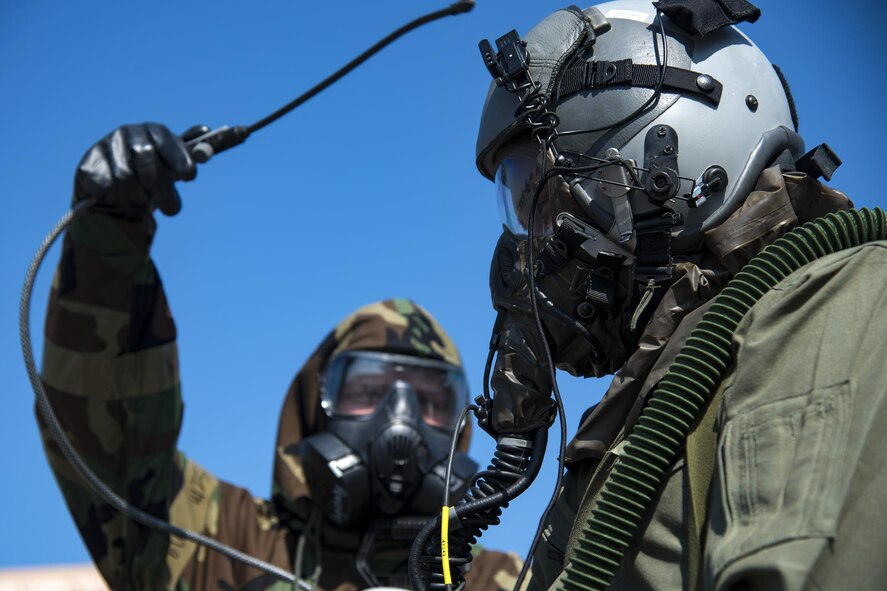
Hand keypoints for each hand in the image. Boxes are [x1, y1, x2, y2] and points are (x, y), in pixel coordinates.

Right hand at [74, 123, 196, 215]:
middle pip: (147, 162)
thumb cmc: (151, 172)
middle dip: (162, 189)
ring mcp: (105, 147)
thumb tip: (206, 130)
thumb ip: (192, 150)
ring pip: (127, 178)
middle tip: (171, 209)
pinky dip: (120, 198)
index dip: (179, 158)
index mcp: (151, 130)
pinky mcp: (88, 164)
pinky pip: (107, 186)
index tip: (189, 176)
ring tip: (143, 200)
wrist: (112, 183)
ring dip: (139, 196)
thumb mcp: (173, 162)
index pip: (166, 139)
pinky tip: (124, 199)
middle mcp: (127, 133)